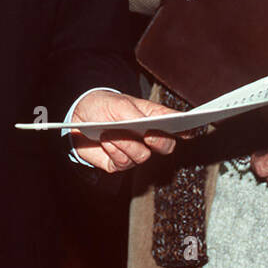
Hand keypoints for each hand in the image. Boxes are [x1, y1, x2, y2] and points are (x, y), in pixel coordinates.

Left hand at [68, 90, 182, 172]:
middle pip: (166, 146)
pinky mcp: (119, 163)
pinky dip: (114, 149)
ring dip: (125, 143)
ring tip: (110, 131)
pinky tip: (105, 140)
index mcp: (153, 119)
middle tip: (148, 134)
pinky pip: (123, 162)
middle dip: (159, 141)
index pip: (175, 124)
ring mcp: (135, 152)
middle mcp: (148, 138)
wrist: (78, 116)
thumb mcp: (119, 103)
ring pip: (142, 156)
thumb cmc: (103, 106)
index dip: (187, 127)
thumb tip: (152, 123)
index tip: (189, 128)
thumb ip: (136, 113)